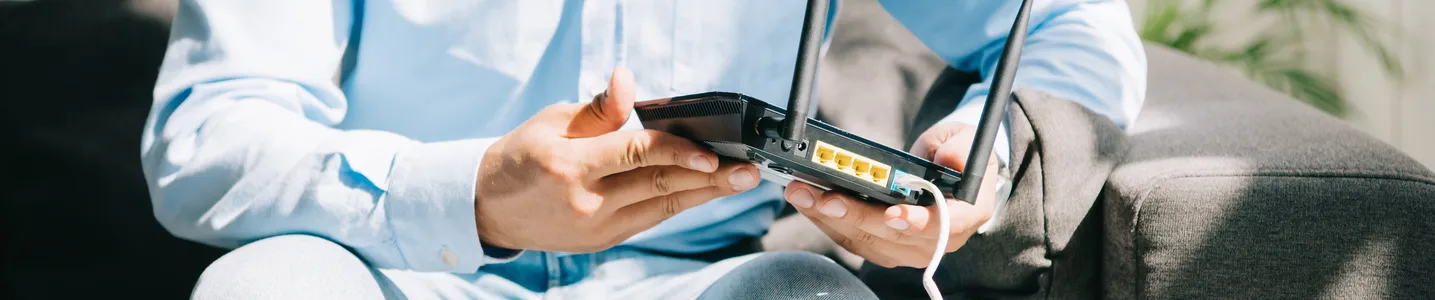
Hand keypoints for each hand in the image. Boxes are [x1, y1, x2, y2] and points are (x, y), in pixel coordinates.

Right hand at [475, 67, 759, 251]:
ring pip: (660, 208)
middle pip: (658, 187)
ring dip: (703, 195)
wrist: (490, 208)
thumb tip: (626, 81)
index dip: (679, 153)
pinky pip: (649, 219)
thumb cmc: (523, 155)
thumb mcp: (552, 121)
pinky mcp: (604, 241)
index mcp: (570, 166)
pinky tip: (704, 191)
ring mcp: (596, 228)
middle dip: (709, 180)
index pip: (636, 156)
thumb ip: (598, 109)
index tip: (714, 155)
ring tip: (739, 182)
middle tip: (747, 172)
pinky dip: (678, 203)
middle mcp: (586, 202)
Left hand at [783, 122, 998, 267]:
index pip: (943, 227)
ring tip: (801, 193)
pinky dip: (826, 220)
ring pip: (865, 240)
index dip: (917, 223)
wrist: (949, 171)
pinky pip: (851, 238)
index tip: (892, 213)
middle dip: (855, 216)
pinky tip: (806, 200)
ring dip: (829, 219)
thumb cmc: (957, 154)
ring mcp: (908, 248)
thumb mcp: (966, 139)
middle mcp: (937, 240)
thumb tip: (946, 159)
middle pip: (892, 236)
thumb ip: (959, 149)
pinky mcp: (883, 246)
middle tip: (824, 197)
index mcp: (965, 215)